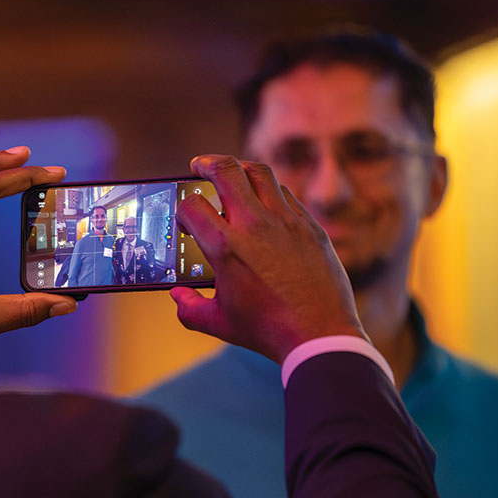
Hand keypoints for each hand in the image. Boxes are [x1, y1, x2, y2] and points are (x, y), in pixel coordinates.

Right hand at [171, 155, 365, 363]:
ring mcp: (285, 221)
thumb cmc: (267, 330)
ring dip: (240, 167)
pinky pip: (285, 194)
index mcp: (225, 247)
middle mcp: (254, 225)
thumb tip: (178, 296)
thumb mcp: (218, 322)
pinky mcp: (309, 225)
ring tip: (233, 172)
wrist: (319, 334)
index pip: (192, 206)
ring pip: (259, 172)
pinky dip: (269, 191)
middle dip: (206, 163)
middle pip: (225, 170)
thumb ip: (189, 308)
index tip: (186, 215)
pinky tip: (264, 201)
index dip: (183, 207)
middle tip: (199, 165)